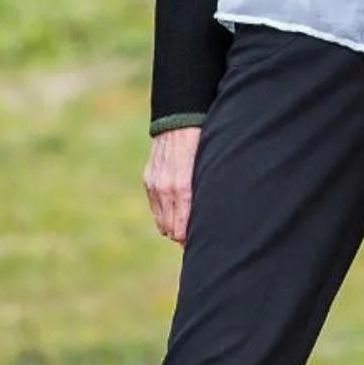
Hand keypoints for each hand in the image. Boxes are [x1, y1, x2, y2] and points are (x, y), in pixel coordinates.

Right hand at [144, 126, 199, 244]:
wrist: (179, 120)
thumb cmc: (203, 141)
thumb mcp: (209, 165)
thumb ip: (207, 189)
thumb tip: (213, 212)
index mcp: (183, 186)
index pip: (183, 225)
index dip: (190, 238)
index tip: (202, 244)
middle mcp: (166, 188)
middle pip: (171, 228)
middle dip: (183, 236)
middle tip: (197, 242)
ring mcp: (155, 185)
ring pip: (162, 222)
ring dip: (173, 228)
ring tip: (187, 233)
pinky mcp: (149, 180)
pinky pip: (156, 208)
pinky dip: (164, 216)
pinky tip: (175, 218)